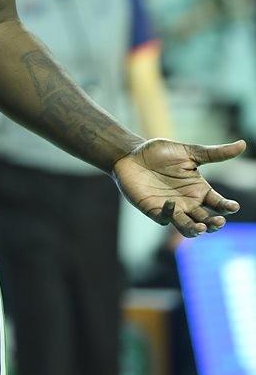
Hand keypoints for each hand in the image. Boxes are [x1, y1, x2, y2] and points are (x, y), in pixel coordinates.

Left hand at [112, 137, 245, 237]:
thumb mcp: (188, 151)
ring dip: (197, 230)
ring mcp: (172, 209)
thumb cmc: (159, 153)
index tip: (232, 206)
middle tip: (218, 221)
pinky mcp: (155, 211)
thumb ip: (214, 153)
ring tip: (202, 226)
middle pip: (207, 221)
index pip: (218, 203)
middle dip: (215, 224)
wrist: (131, 155)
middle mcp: (188, 203)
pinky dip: (170, 214)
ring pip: (189, 228)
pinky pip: (165, 219)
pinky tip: (171, 203)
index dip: (226, 207)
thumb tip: (243, 144)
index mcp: (199, 190)